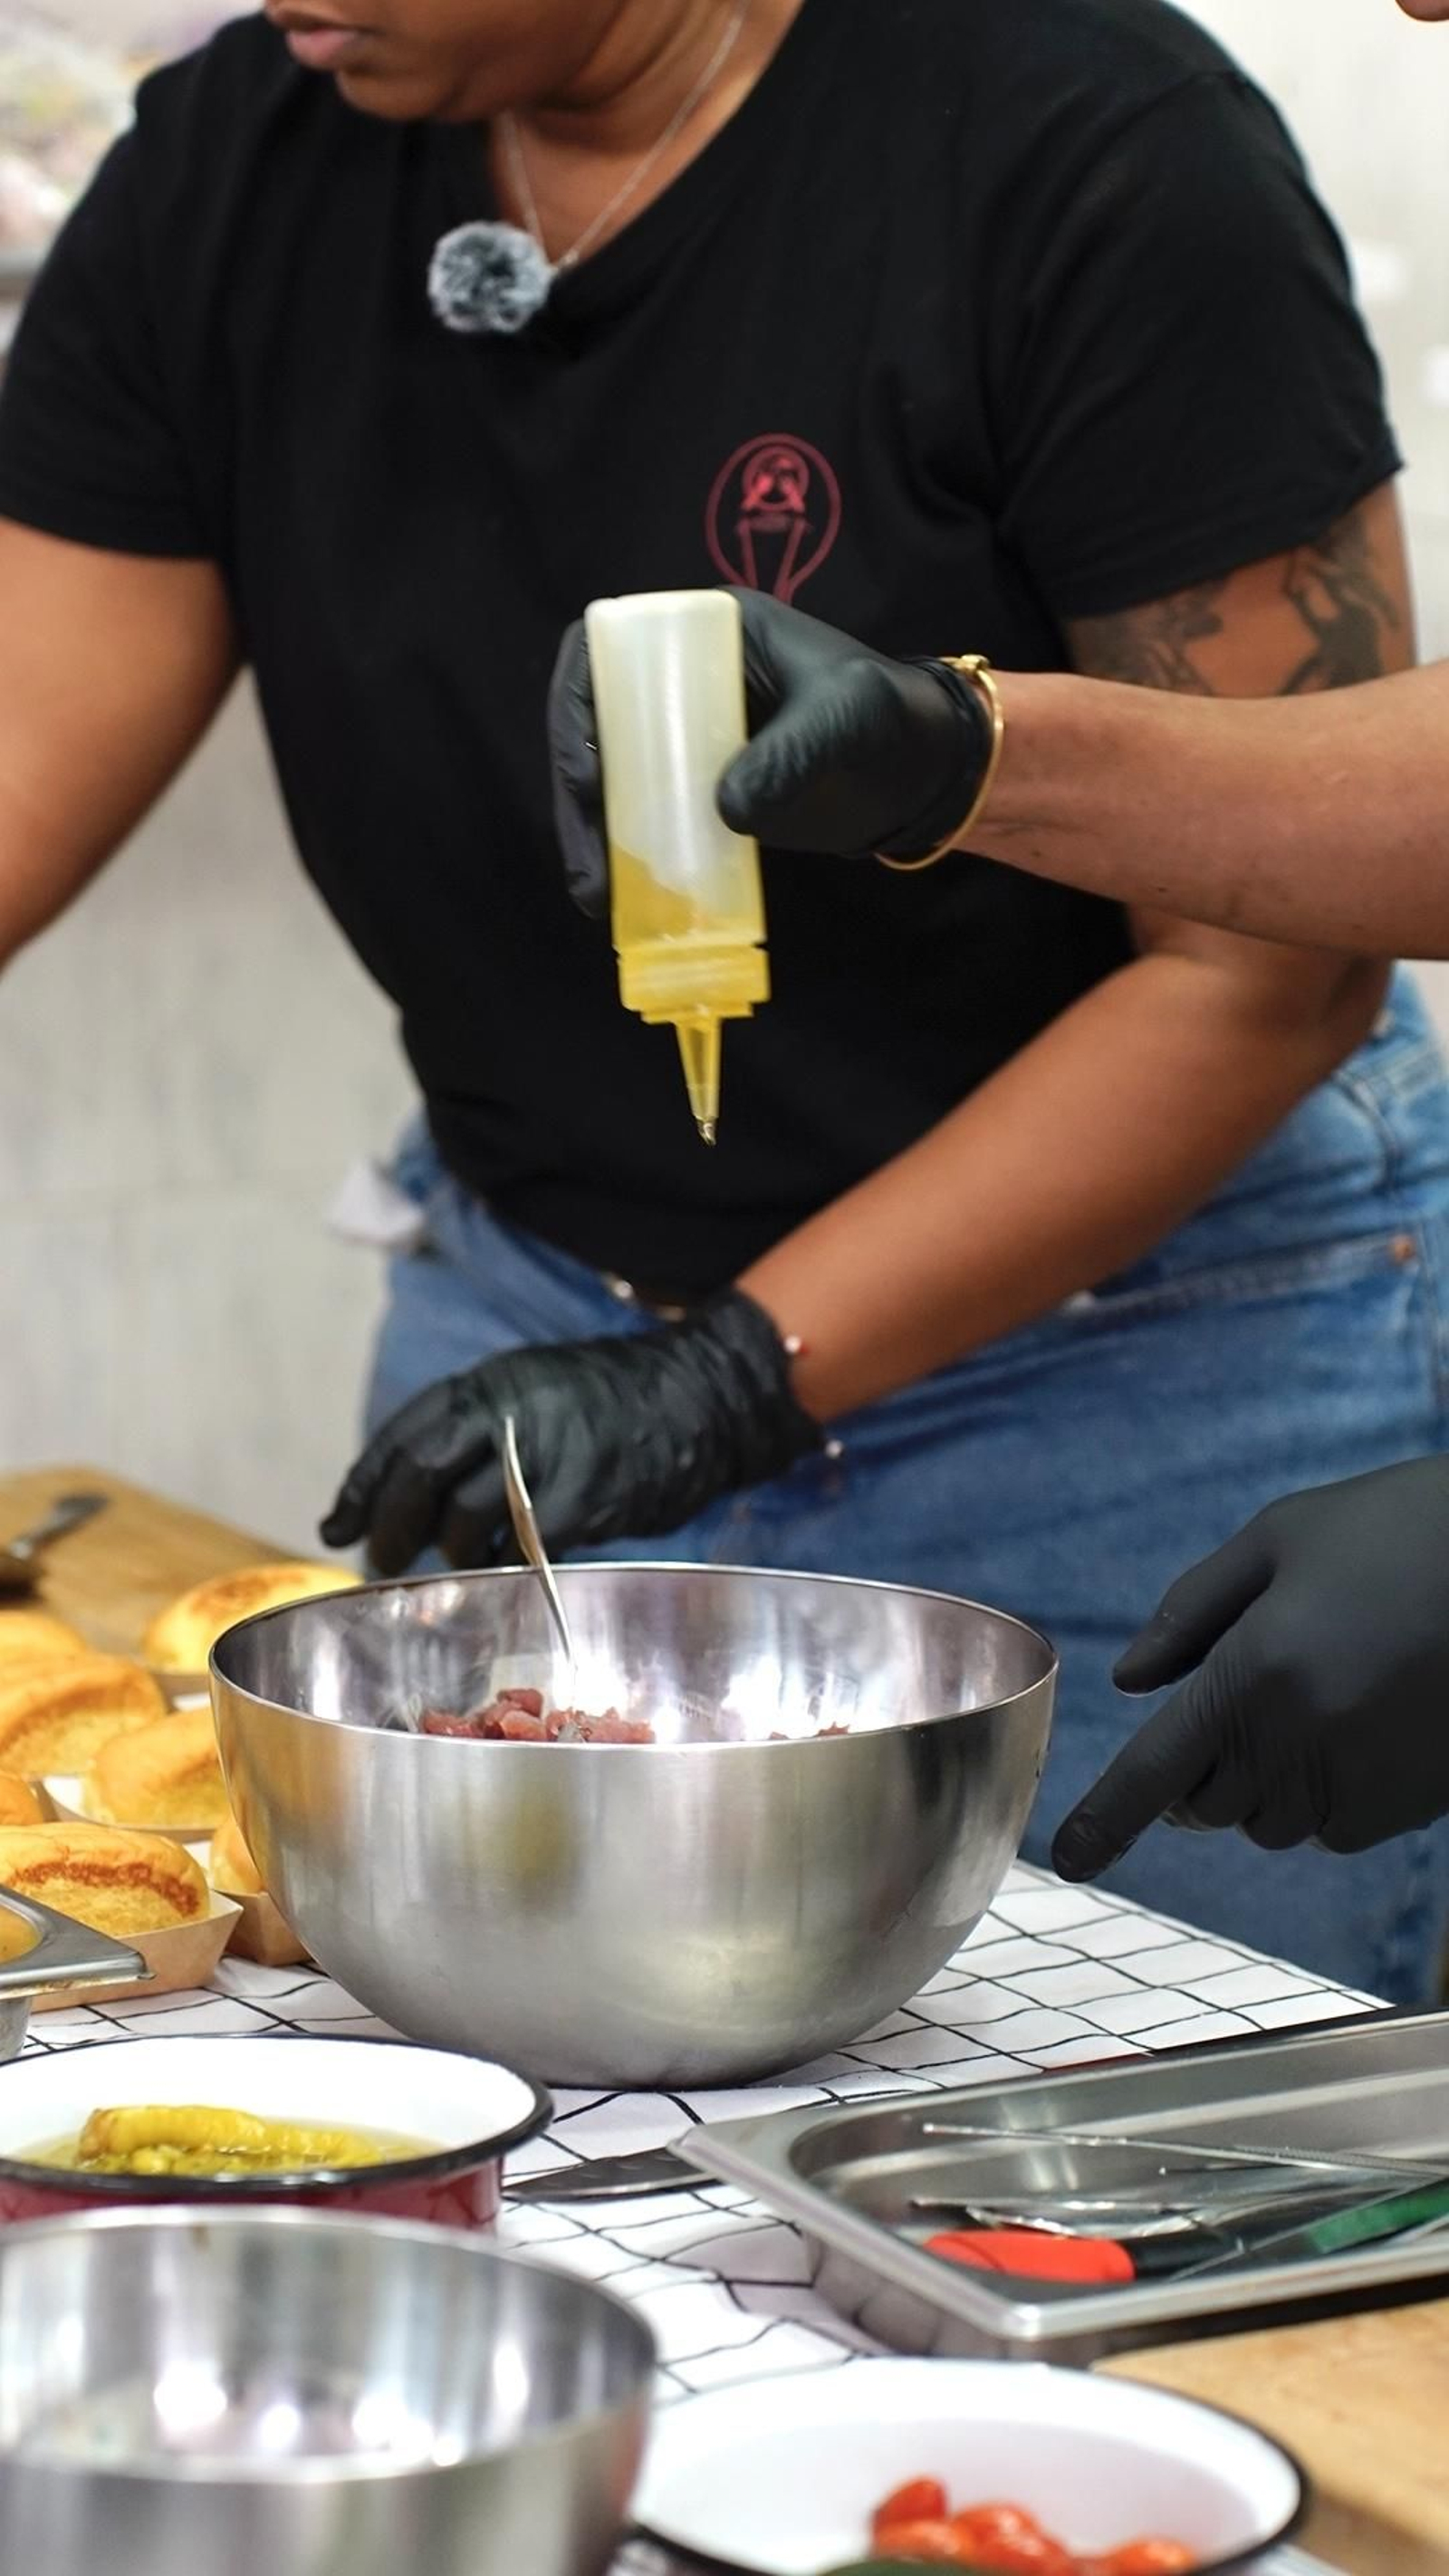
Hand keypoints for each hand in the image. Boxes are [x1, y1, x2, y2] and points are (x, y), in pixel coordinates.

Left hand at [321, 1287, 819, 1575]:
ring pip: (467, 1517)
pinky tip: (510, 1562)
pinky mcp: (587, 1499)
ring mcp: (549, 1454)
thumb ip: (472, 1429)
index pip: (402, 1434)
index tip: (338, 1525)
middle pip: (421, 1471)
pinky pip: (523, 1546)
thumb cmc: (608, 1401)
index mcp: (490, 1383)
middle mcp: (511, 1410)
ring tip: (458, 1563)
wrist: (699, 1396)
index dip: (362, 1487)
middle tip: (385, 1559)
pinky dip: (506, 1562)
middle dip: (392, 1524)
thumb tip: (408, 1489)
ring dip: (452, 1551)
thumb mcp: (528, 1388)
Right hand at [549, 590, 992, 916]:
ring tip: (596, 897)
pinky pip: (646, 820)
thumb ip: (796, 752)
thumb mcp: (849, 719)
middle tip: (588, 863)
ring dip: (595, 837)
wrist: (923, 772)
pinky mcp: (699, 792)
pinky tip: (619, 902)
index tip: (589, 776)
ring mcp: (686, 740)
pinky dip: (629, 859)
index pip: (607, 653)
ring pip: (611, 781)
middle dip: (577, 796)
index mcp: (705, 631)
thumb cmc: (891, 720)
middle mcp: (681, 681)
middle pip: (596, 728)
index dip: (578, 711)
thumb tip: (726, 809)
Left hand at [1052, 1459, 1448, 1879]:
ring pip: (1270, 1826)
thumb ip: (1193, 1611)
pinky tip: (1354, 1729)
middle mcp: (1301, 1740)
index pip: (1155, 1771)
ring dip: (1261, 1786)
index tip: (1066, 1861)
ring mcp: (1361, 1779)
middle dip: (1195, 1774)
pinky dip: (1321, 1800)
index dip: (1105, 1822)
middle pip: (1207, 1806)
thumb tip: (1130, 1680)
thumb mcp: (1282, 1536)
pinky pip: (1333, 1832)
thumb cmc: (1397, 1528)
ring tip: (1305, 1702)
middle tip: (1226, 1708)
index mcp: (1253, 1671)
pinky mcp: (1411, 1803)